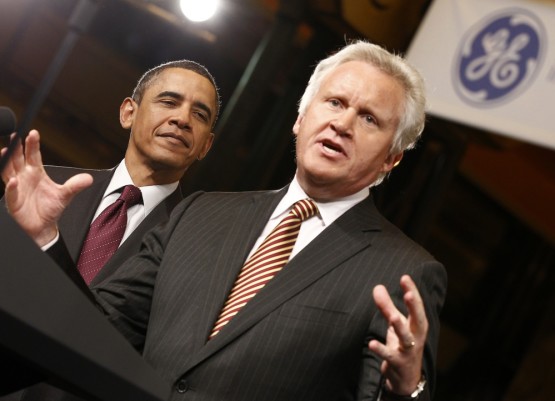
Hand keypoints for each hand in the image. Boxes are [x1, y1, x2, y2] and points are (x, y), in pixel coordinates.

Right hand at [1, 130, 92, 245]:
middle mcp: (24, 177)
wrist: (43, 226)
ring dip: (7, 161)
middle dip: (16, 146)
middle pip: (18, 158)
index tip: (33, 132)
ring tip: (6, 150)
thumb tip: (88, 178)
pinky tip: (14, 181)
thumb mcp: (65, 195)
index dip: (32, 144)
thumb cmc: (51, 208)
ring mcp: (17, 187)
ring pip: (9, 171)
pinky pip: (11, 192)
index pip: (33, 155)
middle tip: (15, 134)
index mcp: (36, 172)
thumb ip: (75, 186)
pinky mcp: (14, 201)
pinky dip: (12, 186)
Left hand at [368, 275, 426, 395]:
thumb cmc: (403, 345)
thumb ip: (387, 307)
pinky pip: (389, 355)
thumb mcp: (396, 325)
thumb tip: (377, 287)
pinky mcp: (398, 362)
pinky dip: (381, 349)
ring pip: (405, 337)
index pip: (417, 306)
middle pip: (417, 319)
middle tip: (408, 294)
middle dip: (413, 307)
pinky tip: (371, 343)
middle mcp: (416, 336)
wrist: (407, 379)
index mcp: (418, 325)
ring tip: (392, 316)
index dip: (412, 291)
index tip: (405, 277)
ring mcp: (408, 350)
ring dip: (399, 326)